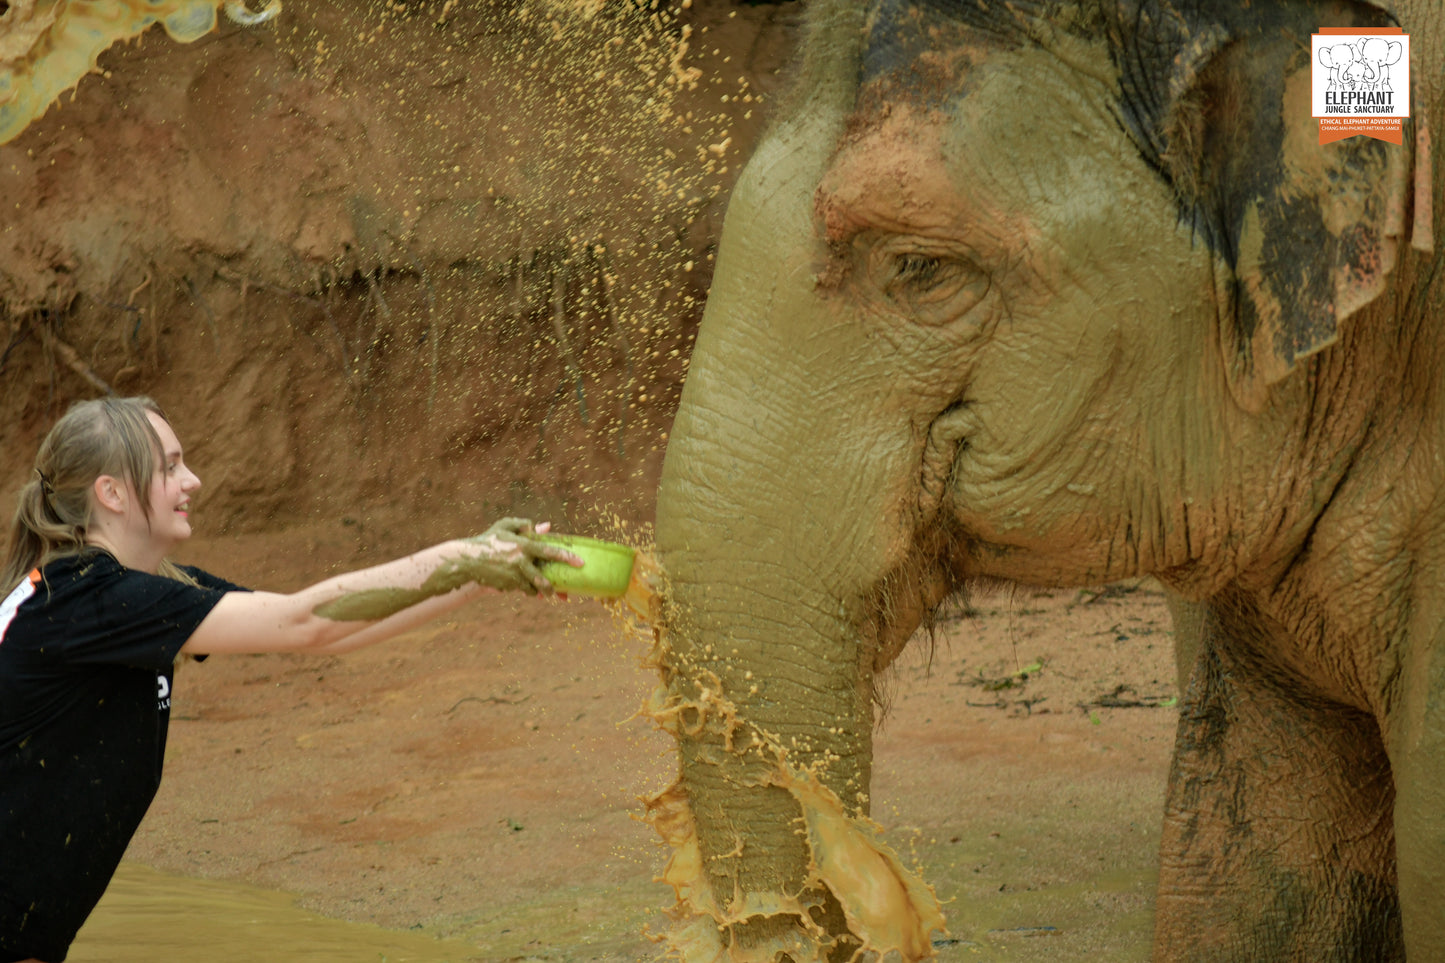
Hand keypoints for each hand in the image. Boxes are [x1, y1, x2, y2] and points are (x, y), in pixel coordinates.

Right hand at [461, 518, 582, 594]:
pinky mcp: (506, 586)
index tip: (580, 563)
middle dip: (553, 588)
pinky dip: (525, 590)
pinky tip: (524, 588)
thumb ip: (524, 525)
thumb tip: (545, 527)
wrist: (467, 559)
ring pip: (532, 588)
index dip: (566, 557)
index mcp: (523, 545)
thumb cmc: (488, 540)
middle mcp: (519, 562)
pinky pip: (521, 590)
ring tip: (543, 592)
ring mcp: (512, 576)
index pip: (549, 551)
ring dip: (538, 591)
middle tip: (561, 593)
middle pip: (543, 579)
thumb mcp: (504, 526)